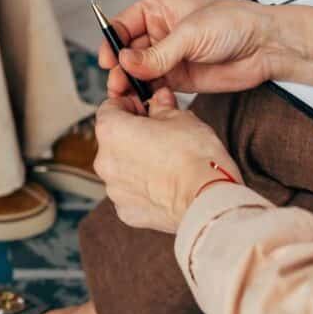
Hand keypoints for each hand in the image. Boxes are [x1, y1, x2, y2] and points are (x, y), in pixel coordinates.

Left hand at [93, 87, 241, 232]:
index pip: (110, 107)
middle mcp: (105, 160)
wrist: (207, 198)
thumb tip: (159, 102)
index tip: (145, 108)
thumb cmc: (194, 157)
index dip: (130, 104)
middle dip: (134, 135)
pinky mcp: (126, 211)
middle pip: (113, 140)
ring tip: (167, 163)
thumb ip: (162, 106)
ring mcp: (114, 189)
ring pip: (121, 168)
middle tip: (161, 135)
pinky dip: (143, 188)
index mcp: (112, 130)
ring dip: (137, 162)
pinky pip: (130, 193)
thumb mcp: (181, 117)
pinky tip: (165, 184)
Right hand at [99, 0, 279, 96]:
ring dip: (130, 84)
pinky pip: (153, 88)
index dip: (112, 42)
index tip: (109, 59)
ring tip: (127, 95)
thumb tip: (126, 62)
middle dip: (119, 68)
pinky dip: (145, 96)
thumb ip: (158, 53)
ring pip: (137, 72)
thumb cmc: (234, 24)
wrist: (265, 46)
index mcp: (158, 10)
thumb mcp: (191, 34)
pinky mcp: (178, 79)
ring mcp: (168, 57)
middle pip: (126, 52)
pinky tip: (142, 101)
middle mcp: (159, 33)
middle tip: (118, 83)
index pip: (123, 25)